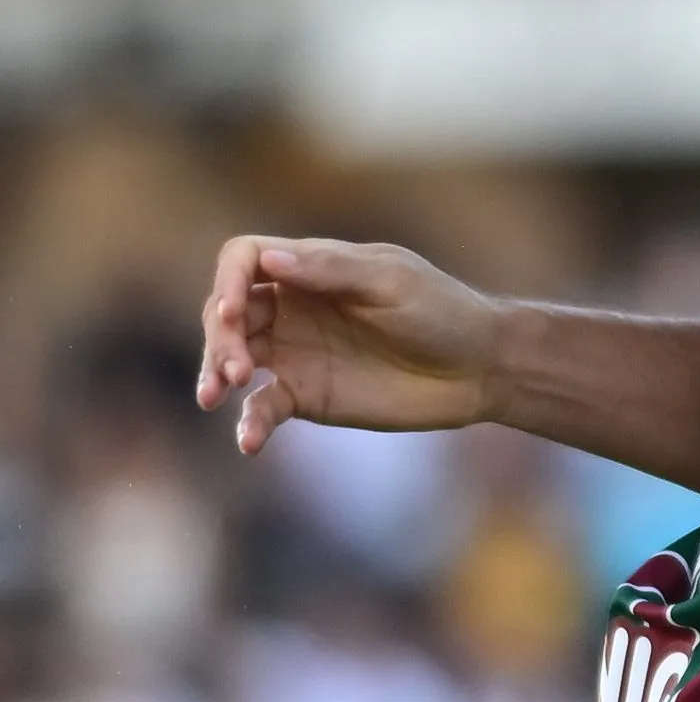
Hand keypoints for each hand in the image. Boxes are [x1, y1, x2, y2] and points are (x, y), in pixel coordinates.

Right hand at [193, 237, 513, 454]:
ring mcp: (296, 352)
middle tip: (236, 369)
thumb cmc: (443, 312)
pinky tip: (249, 441)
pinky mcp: (306, 394)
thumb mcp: (393, 283)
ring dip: (217, 372)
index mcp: (314, 268)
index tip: (231, 309)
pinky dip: (249, 422)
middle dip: (220, 336)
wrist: (480, 368)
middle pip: (229, 311)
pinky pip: (262, 407)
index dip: (228, 280)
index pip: (245, 260)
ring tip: (220, 392)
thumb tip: (269, 260)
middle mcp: (295, 307)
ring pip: (234, 356)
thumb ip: (333, 271)